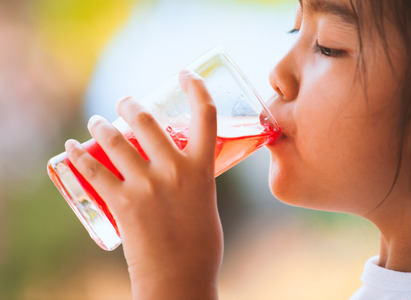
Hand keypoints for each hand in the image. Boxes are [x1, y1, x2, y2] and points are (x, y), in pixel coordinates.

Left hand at [65, 70, 222, 299]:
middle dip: (131, 104)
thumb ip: (193, 179)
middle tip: (124, 103)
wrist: (181, 279)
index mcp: (202, 169)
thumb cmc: (200, 244)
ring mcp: (146, 186)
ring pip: (116, 140)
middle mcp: (174, 171)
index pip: (205, 115)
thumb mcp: (205, 201)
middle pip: (148, 120)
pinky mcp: (121, 203)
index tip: (185, 75)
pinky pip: (93, 171)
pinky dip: (77, 155)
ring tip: (95, 122)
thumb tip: (179, 168)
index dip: (196, 88)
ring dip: (100, 125)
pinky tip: (70, 148)